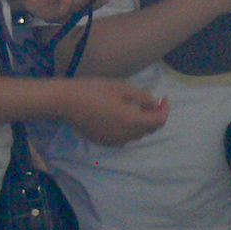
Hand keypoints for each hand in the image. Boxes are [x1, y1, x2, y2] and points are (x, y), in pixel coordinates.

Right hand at [55, 78, 170, 145]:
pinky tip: (121, 116)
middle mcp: (125, 136)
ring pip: (136, 135)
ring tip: (136, 107)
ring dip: (142, 123)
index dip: (165, 110)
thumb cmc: (93, 90)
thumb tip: (154, 103)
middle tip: (151, 101)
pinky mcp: (103, 142)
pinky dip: (129, 128)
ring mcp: (113, 141)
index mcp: (131, 121)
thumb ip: (142, 96)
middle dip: (154, 116)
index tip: (163, 98)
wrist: (66, 102)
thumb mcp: (121, 87)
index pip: (158, 121)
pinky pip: (123, 138)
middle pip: (149, 130)